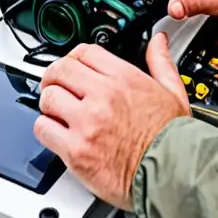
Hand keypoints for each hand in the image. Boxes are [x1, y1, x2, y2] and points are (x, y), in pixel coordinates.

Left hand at [34, 34, 189, 209]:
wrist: (173, 175)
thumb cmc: (173, 139)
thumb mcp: (174, 92)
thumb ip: (161, 62)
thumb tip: (158, 42)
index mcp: (124, 78)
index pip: (84, 52)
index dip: (75, 58)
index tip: (73, 67)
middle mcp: (103, 97)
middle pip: (60, 70)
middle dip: (54, 77)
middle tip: (56, 86)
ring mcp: (87, 123)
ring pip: (48, 98)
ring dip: (49, 104)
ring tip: (58, 112)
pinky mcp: (76, 151)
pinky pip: (43, 129)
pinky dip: (46, 129)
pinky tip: (57, 132)